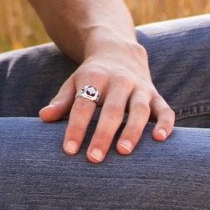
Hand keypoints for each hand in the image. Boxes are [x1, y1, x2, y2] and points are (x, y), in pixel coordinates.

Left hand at [39, 39, 174, 161]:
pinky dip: (165, 124)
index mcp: (95, 78)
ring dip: (133, 131)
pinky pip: (164, 109)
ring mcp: (141, 88)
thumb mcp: (74, 82)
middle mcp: (120, 81)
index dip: (76, 127)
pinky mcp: (156, 95)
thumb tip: (44, 117)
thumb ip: (62, 101)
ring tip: (123, 152)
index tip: (69, 150)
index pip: (84, 104)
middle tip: (94, 158)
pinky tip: (160, 139)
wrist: (120, 51)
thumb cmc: (92, 76)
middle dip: (103, 134)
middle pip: (112, 109)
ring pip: (140, 110)